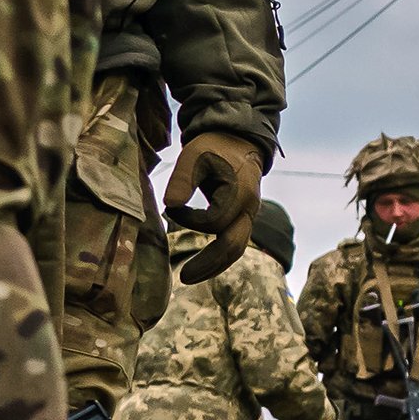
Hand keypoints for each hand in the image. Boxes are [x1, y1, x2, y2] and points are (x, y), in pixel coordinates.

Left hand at [164, 133, 264, 281]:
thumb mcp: (194, 155)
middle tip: (183, 277)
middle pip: (233, 246)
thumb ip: (183, 180)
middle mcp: (248, 209)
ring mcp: (248, 216)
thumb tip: (170, 204)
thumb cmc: (213, 147)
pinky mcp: (242, 219)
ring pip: (236, 249)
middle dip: (208, 263)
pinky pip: (234, 243)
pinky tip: (202, 265)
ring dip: (214, 265)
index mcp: (239, 193)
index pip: (214, 221)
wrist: (238, 141)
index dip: (189, 219)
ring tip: (189, 277)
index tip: (170, 208)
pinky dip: (218, 257)